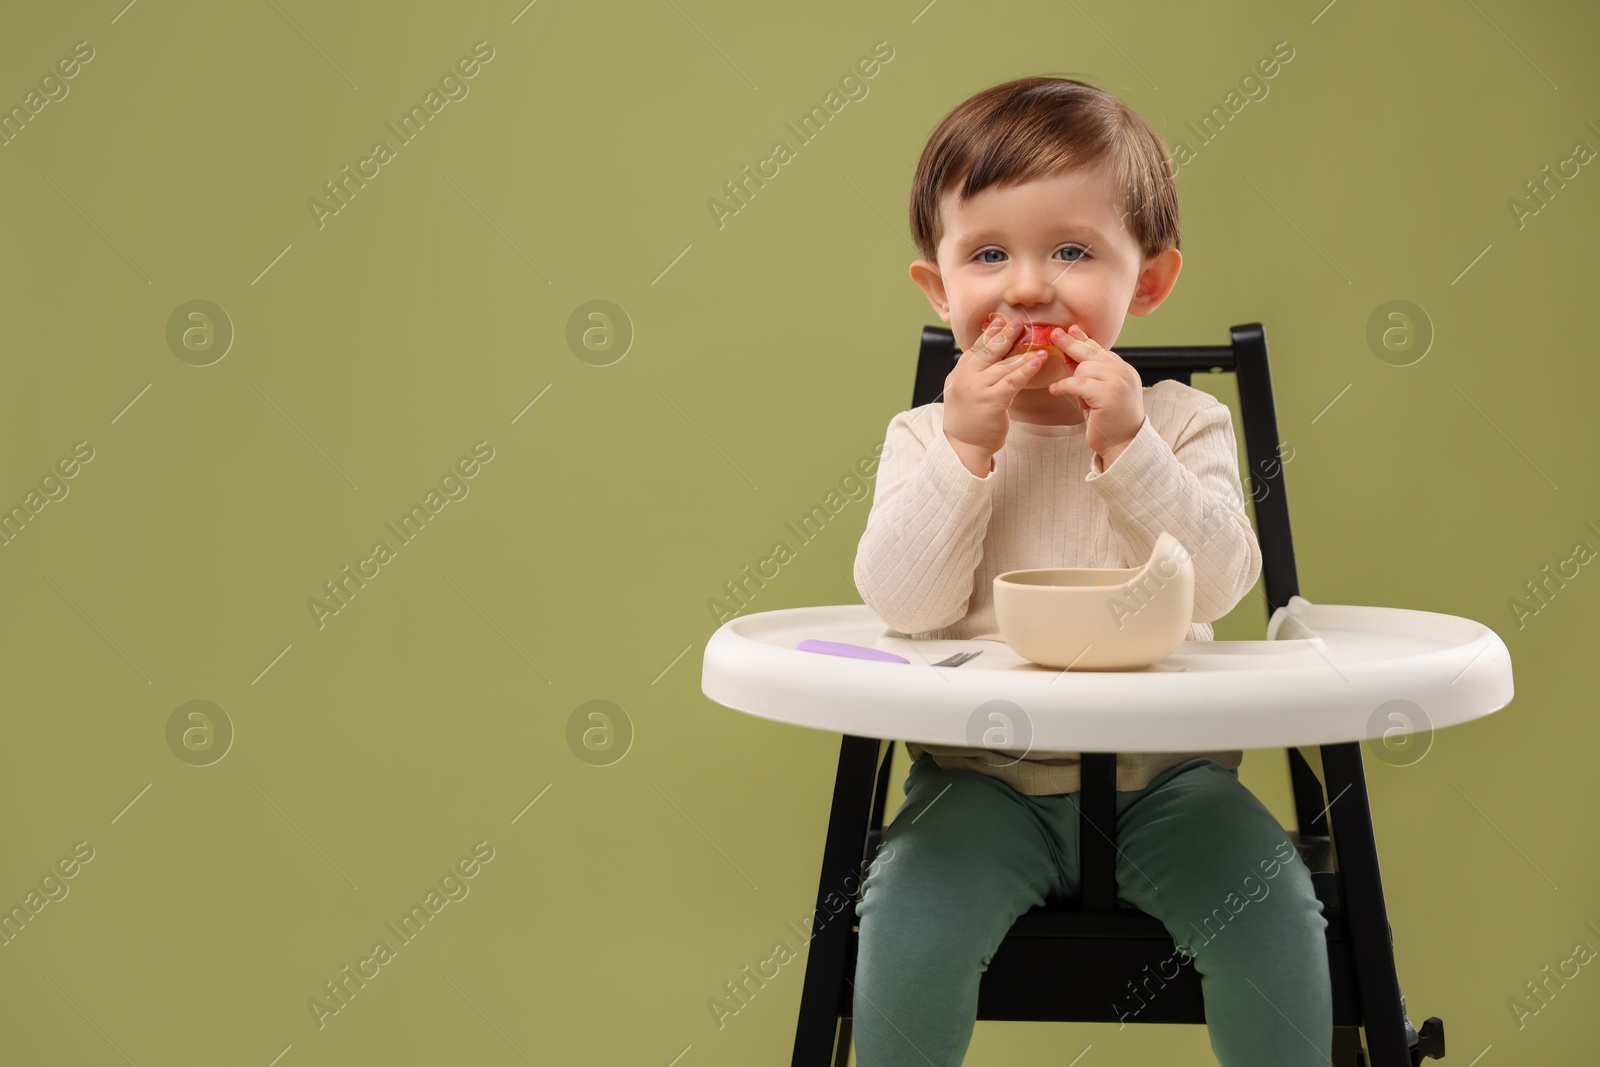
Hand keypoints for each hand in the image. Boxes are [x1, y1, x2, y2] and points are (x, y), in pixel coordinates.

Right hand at [942, 315, 1052, 465]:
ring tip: (1037, 341)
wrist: (964, 445)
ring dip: (1022, 351)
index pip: (977, 347)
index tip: (1002, 321)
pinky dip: (1026, 369)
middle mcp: (966, 377)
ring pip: (1003, 364)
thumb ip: (976, 373)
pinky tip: (1037, 360)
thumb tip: (992, 355)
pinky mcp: (992, 400)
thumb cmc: (969, 419)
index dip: (991, 333)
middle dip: (1005, 334)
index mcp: (960, 372)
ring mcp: (978, 388)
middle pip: (989, 350)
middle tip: (1019, 322)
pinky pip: (1012, 380)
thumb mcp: (966, 390)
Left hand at [1046, 325, 1144, 461]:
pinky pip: (1078, 383)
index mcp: (1124, 370)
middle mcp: (1124, 372)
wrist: (1123, 444)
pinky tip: (1055, 390)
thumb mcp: (1098, 393)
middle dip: (1071, 343)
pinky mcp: (1108, 393)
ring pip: (1084, 368)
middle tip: (1055, 333)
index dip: (1084, 339)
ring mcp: (1118, 381)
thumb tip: (1068, 357)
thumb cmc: (1109, 422)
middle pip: (1092, 352)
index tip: (1072, 329)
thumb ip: (1089, 375)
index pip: (1101, 350)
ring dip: (1074, 381)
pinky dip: (1064, 386)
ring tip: (1080, 399)